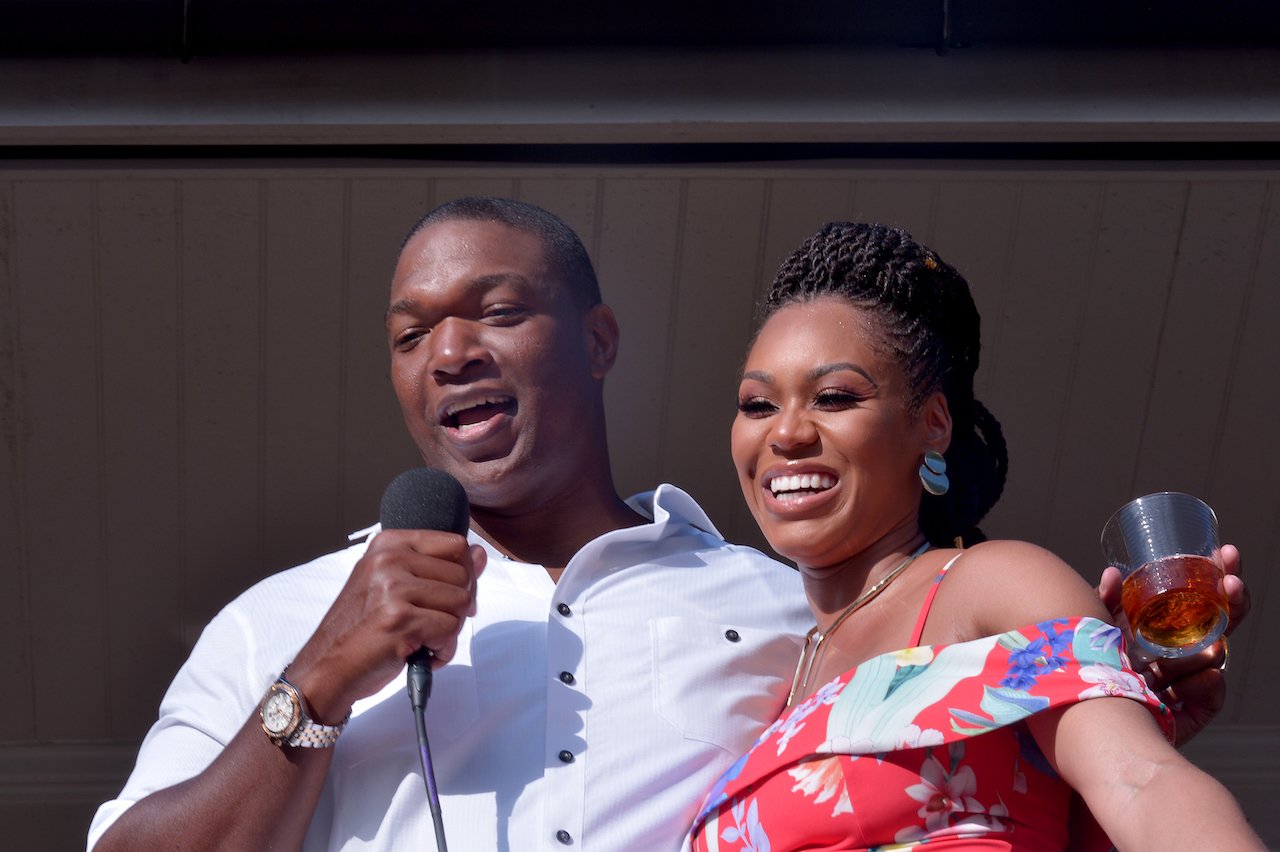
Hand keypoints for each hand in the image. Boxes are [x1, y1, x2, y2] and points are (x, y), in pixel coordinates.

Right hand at [284, 530, 485, 722]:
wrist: (325, 669)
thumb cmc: (362, 631)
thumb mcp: (395, 587)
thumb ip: (439, 569)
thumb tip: (480, 554)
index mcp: (388, 544)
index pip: (456, 545)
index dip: (463, 575)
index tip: (446, 597)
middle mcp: (389, 559)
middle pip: (463, 576)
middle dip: (457, 608)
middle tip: (430, 625)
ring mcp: (393, 587)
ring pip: (461, 604)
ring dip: (448, 631)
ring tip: (420, 640)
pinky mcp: (401, 619)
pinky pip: (450, 630)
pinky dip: (442, 650)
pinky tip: (418, 654)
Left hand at [1097, 544, 1248, 746]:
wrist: (1076, 720)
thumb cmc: (1087, 670)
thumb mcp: (1094, 630)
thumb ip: (1104, 604)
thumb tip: (1116, 573)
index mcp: (1167, 630)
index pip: (1203, 598)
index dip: (1217, 575)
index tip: (1226, 552)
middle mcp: (1183, 654)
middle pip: (1221, 623)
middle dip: (1233, 600)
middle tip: (1231, 583)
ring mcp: (1189, 681)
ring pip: (1215, 658)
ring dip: (1211, 647)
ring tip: (1206, 646)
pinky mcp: (1191, 714)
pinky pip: (1210, 696)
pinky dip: (1208, 684)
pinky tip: (1205, 675)